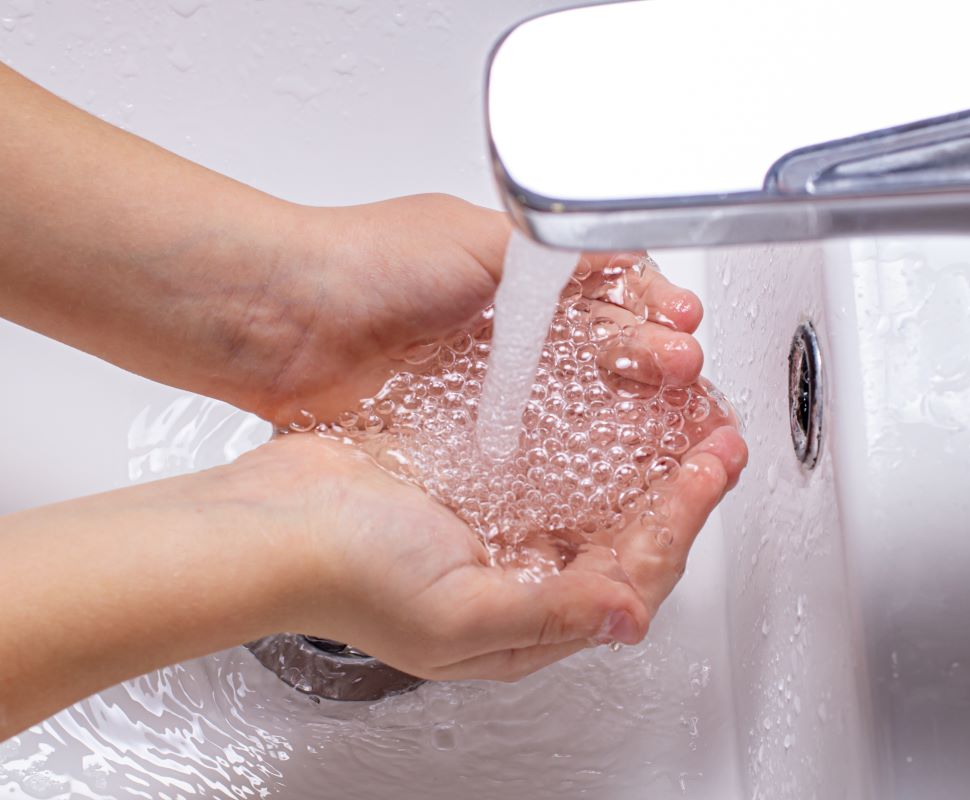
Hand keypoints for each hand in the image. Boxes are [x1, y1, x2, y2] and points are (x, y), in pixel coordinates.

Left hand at [223, 194, 708, 424]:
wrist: (282, 320)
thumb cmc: (365, 264)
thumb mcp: (475, 236)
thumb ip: (553, 251)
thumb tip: (623, 257)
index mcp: (515, 283)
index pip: (604, 303)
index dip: (649, 317)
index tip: (682, 330)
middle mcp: (504, 341)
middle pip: (599, 361)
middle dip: (652, 368)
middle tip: (687, 379)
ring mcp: (482, 394)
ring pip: (572, 411)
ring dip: (624, 417)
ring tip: (668, 425)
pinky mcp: (457, 441)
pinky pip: (525, 453)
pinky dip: (569, 459)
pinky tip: (605, 464)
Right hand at [227, 416, 746, 681]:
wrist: (269, 524)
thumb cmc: (343, 575)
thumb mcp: (458, 613)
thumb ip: (550, 615)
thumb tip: (628, 617)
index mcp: (524, 620)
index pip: (632, 572)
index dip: (683, 519)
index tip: (714, 464)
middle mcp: (518, 576)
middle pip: (624, 532)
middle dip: (677, 485)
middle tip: (716, 433)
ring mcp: (496, 525)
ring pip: (594, 491)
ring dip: (641, 454)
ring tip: (678, 413)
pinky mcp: (472, 481)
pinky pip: (549, 457)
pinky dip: (587, 431)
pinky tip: (607, 403)